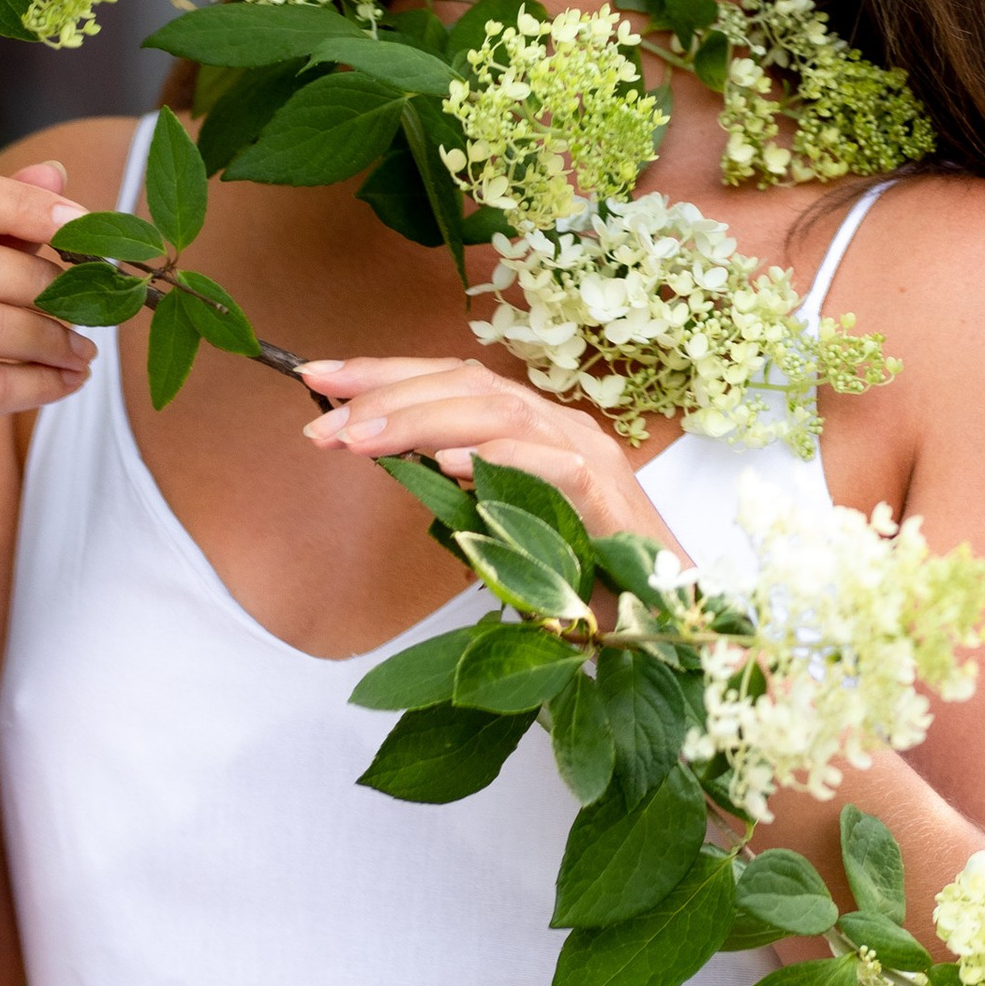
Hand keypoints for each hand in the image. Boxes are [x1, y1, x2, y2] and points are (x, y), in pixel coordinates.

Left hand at [297, 354, 673, 551]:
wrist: (669, 613)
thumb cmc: (584, 575)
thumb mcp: (505, 524)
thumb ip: (460, 488)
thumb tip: (392, 457)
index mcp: (534, 428)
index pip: (452, 379)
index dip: (383, 372)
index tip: (316, 376)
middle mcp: (562, 427)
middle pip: (468, 384)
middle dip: (387, 394)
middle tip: (323, 422)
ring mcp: (590, 455)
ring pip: (501, 412)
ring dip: (424, 420)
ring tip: (363, 439)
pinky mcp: (610, 497)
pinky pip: (553, 465)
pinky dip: (499, 458)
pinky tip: (447, 466)